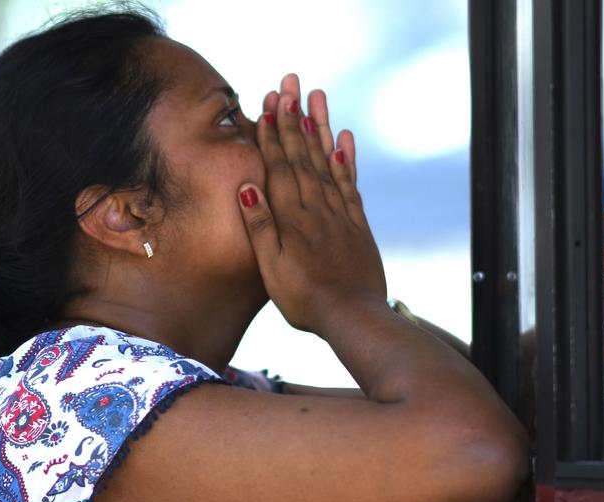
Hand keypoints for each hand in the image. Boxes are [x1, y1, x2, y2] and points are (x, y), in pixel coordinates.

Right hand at [239, 74, 386, 334]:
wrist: (353, 316)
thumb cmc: (304, 298)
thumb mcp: (270, 267)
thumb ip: (260, 225)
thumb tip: (246, 184)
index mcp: (291, 217)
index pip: (279, 166)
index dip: (273, 133)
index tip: (268, 102)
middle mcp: (316, 208)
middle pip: (303, 155)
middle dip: (295, 118)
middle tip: (291, 82)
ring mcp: (339, 214)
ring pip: (328, 162)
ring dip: (321, 128)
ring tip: (317, 96)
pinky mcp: (357, 225)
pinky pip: (350, 184)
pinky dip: (346, 159)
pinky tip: (344, 139)